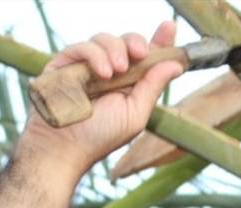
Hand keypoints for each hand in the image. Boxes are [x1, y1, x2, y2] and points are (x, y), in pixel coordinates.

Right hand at [18, 24, 184, 181]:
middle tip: (140, 53)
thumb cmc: (100, 137)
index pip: (146, 56)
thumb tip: (176, 65)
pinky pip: (81, 46)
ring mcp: (86, 66)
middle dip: (135, 42)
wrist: (64, 147)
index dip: (159, 40)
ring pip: (104, 39)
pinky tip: (102, 73)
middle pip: (126, 41)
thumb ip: (152, 87)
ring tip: (115, 72)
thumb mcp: (135, 114)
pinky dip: (94, 55)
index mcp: (129, 83)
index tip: (169, 27)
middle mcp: (109, 72)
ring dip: (114, 50)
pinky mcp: (65, 64)